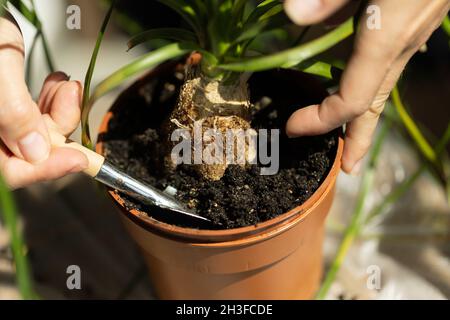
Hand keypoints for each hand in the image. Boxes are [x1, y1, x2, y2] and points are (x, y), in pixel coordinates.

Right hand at [0, 15, 87, 188]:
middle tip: (72, 96)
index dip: (47, 168)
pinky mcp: (5, 103)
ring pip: (34, 132)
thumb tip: (35, 153)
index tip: (80, 158)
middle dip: (58, 128)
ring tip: (66, 84)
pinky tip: (58, 83)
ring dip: (57, 111)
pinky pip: (31, 113)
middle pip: (28, 153)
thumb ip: (12, 113)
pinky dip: (49, 101)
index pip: (11, 172)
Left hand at [284, 0, 449, 173]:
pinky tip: (352, 74)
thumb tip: (292, 17)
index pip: (351, 100)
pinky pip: (386, 62)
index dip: (320, 120)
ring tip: (346, 132)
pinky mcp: (414, 20)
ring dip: (362, 111)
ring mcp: (412, 33)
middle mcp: (402, 44)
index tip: (292, 127)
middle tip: (347, 168)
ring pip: (383, 84)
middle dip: (358, 138)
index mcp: (386, 37)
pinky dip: (367, 79)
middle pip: (375, 104)